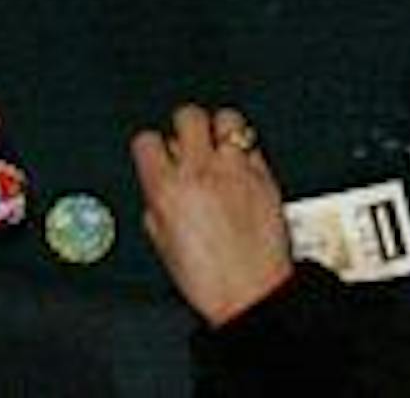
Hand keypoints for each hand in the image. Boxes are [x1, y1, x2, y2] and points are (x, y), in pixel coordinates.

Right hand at [130, 102, 291, 328]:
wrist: (252, 295)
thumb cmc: (209, 282)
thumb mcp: (164, 247)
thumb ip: (157, 207)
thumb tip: (159, 188)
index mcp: (168, 190)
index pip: (147, 141)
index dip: (150, 147)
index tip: (156, 153)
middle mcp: (200, 172)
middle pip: (187, 115)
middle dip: (185, 126)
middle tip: (189, 143)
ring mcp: (234, 169)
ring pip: (226, 118)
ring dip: (219, 131)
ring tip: (220, 147)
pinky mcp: (263, 174)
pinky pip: (252, 143)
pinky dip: (245, 152)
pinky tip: (241, 169)